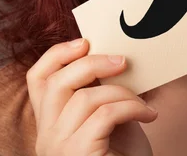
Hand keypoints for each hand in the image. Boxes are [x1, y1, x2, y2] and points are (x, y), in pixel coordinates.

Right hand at [26, 38, 156, 155]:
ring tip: (143, 103)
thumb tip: (111, 59)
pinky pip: (105, 114)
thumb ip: (99, 94)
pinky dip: (132, 107)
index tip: (84, 42)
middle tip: (122, 61)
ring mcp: (59, 147)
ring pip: (85, 97)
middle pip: (56, 82)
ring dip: (122, 92)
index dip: (56, 54)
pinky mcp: (79, 154)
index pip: (36, 80)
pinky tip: (150, 115)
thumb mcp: (107, 120)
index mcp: (49, 125)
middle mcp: (46, 137)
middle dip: (91, 63)